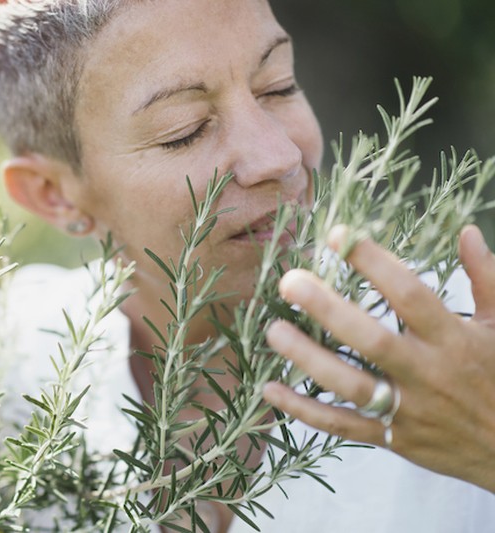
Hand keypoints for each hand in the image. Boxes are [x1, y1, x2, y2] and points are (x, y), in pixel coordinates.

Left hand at [262, 224, 494, 492]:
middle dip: (328, 310)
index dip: (375, 264)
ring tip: (272, 331)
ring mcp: (409, 410)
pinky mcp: (394, 439)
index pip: (411, 295)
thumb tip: (465, 231)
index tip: (338, 235)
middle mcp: (428, 373)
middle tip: (289, 282)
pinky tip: (270, 389)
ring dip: (308, 359)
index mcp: (454, 339)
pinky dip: (304, 411)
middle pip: (372, 340)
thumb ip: (486, 277)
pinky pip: (343, 426)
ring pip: (351, 385)